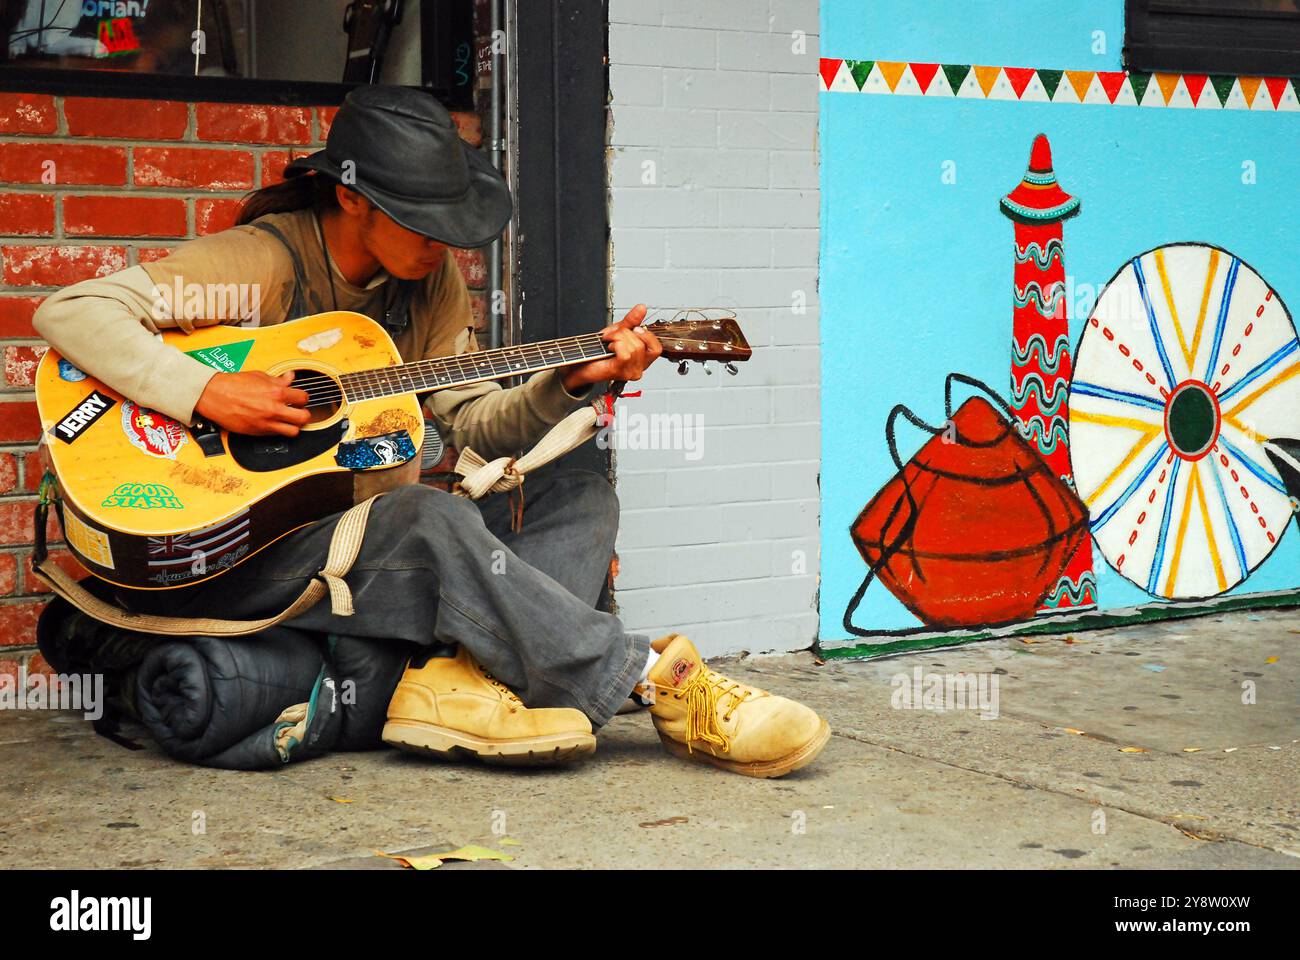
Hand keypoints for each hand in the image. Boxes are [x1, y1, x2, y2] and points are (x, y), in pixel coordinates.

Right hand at [194, 371, 310, 436]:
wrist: (213, 395)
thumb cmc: (233, 384)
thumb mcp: (259, 376)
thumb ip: (278, 379)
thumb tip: (290, 377)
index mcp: (277, 392)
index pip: (303, 398)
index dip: (302, 398)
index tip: (299, 398)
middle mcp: (274, 409)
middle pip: (304, 418)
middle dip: (304, 414)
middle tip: (298, 411)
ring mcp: (267, 422)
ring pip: (293, 431)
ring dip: (293, 426)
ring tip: (289, 420)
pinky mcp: (258, 431)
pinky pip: (277, 435)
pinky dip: (279, 430)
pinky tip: (274, 423)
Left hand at [561, 303, 662, 392]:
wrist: (583, 361)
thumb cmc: (599, 350)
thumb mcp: (619, 330)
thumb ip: (631, 320)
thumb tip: (641, 308)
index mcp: (642, 358)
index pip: (656, 348)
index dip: (647, 335)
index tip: (635, 328)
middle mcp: (639, 367)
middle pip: (641, 344)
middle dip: (624, 333)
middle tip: (612, 335)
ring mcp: (630, 372)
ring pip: (633, 347)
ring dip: (617, 338)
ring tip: (608, 341)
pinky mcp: (619, 372)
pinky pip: (625, 354)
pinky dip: (615, 345)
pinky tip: (608, 346)